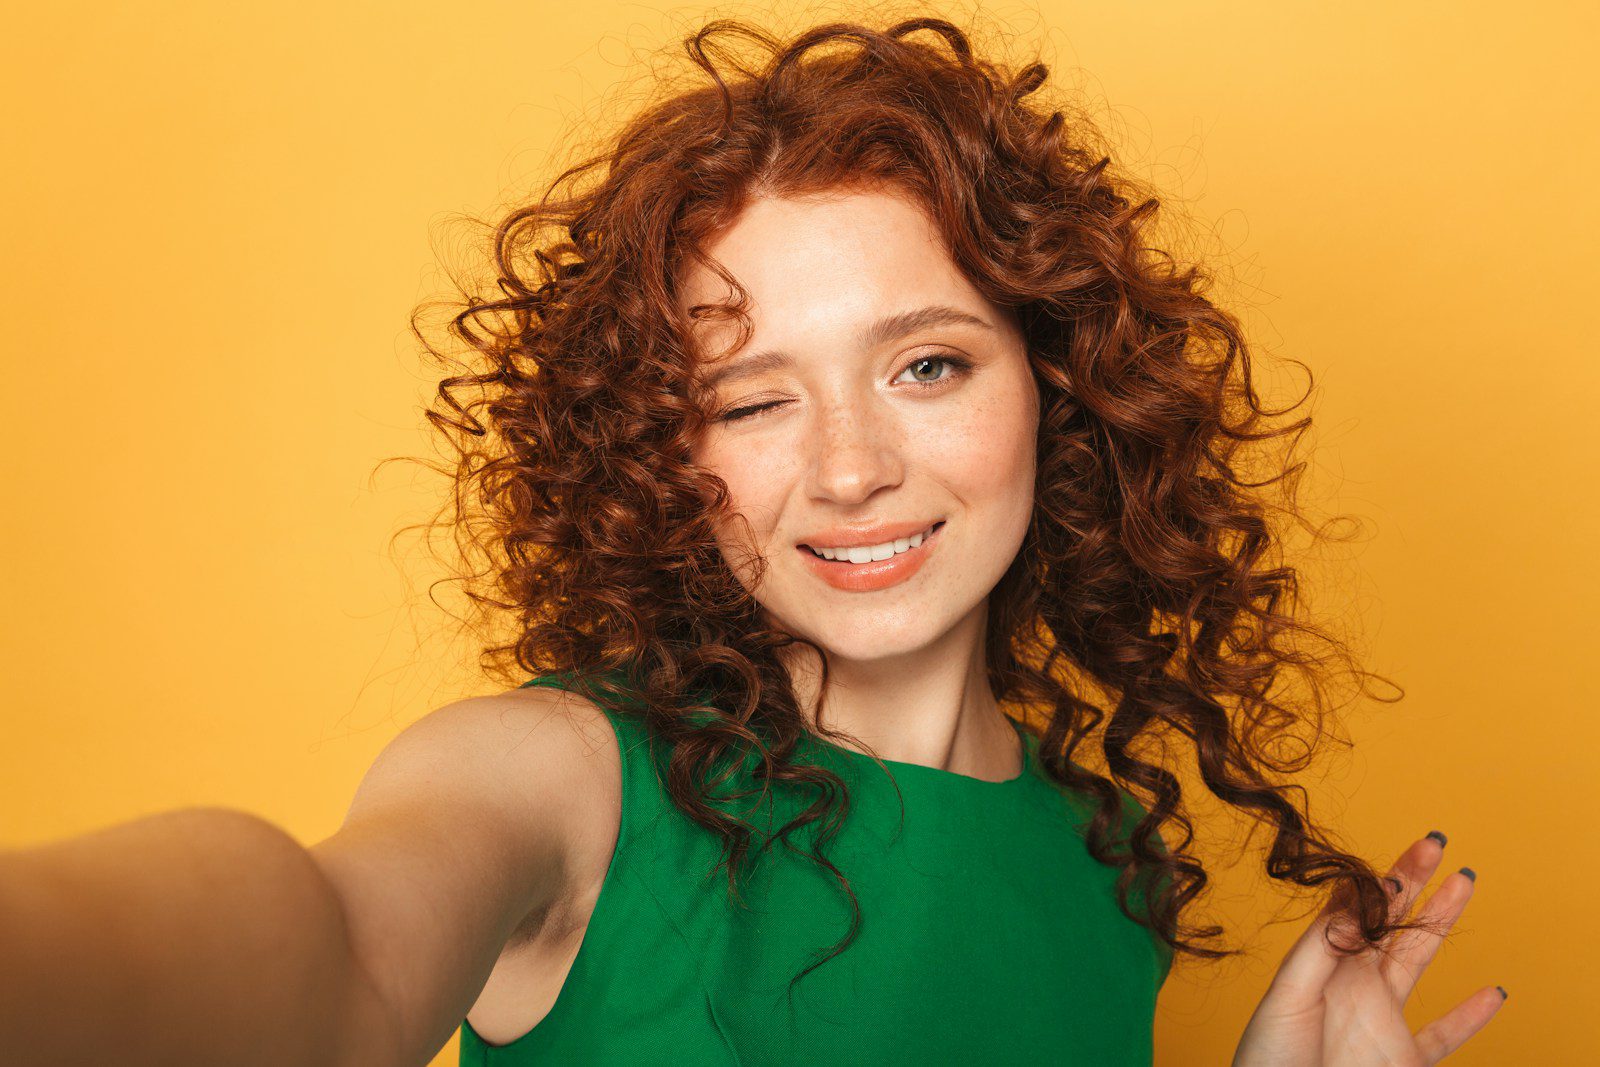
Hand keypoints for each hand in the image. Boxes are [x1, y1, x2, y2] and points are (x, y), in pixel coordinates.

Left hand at [1232, 831, 1503, 1065]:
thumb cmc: (1268, 1061)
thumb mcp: (1286, 996)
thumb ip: (1320, 950)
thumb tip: (1350, 898)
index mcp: (1323, 965)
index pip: (1357, 911)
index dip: (1381, 882)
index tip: (1405, 857)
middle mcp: (1354, 986)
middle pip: (1393, 924)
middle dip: (1414, 882)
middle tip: (1436, 842)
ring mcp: (1381, 1021)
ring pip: (1420, 962)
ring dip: (1442, 923)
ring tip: (1464, 882)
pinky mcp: (1404, 1060)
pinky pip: (1443, 1037)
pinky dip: (1471, 1017)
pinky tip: (1493, 992)